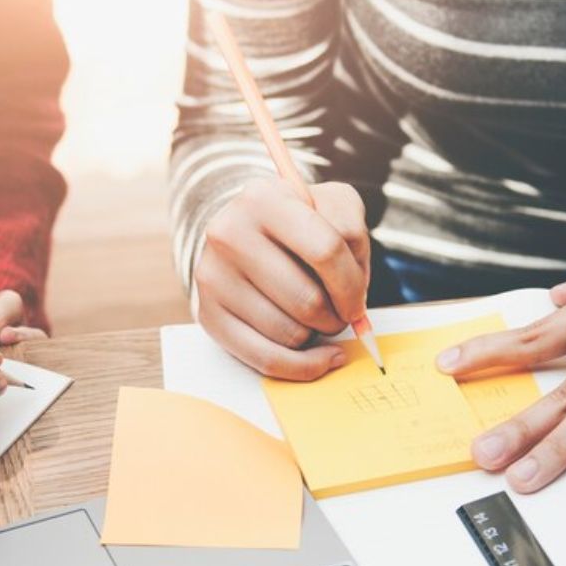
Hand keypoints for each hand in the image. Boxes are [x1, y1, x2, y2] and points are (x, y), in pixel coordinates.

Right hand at [195, 177, 370, 379]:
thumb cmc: (296, 224)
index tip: (358, 301)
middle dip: (337, 316)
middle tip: (338, 312)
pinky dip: (303, 366)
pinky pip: (266, 360)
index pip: (326, 250)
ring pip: (290, 333)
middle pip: (308, 300)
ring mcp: (212, 277)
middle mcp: (228, 234)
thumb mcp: (330, 204)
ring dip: (316, 335)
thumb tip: (353, 296)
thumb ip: (351, 231)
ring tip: (313, 316)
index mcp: (262, 199)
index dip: (353, 285)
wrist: (242, 236)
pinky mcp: (207, 315)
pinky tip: (319, 356)